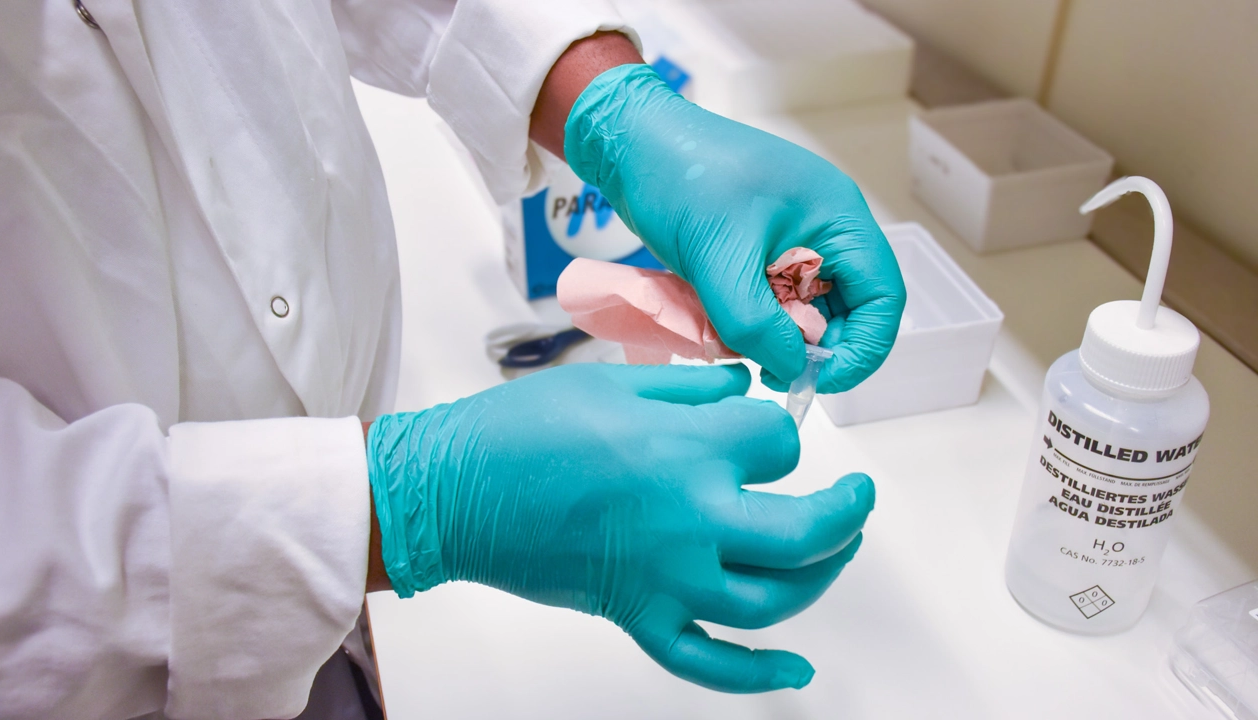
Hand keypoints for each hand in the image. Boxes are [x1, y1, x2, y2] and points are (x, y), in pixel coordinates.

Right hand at [367, 363, 873, 692]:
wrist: (455, 489)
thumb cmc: (521, 430)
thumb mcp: (614, 380)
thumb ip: (692, 385)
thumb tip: (742, 389)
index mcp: (686, 449)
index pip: (778, 441)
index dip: (776, 429)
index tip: (758, 426)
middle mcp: (690, 518)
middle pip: (806, 531)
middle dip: (848, 512)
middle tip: (860, 498)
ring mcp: (667, 578)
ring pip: (774, 599)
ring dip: (820, 578)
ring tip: (837, 552)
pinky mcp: (638, 616)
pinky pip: (708, 662)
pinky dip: (757, 672)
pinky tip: (797, 666)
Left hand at [564, 64, 905, 391]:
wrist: (632, 143)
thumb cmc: (679, 178)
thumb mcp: (719, 260)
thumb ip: (758, 325)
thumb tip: (793, 370)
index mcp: (839, 218)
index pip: (884, 298)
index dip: (862, 349)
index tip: (819, 379)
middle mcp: (827, 229)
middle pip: (851, 309)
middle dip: (816, 348)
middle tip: (771, 372)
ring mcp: (795, 239)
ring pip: (810, 310)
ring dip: (783, 338)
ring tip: (741, 345)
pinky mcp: (762, 249)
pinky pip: (777, 300)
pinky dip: (758, 321)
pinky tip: (726, 326)